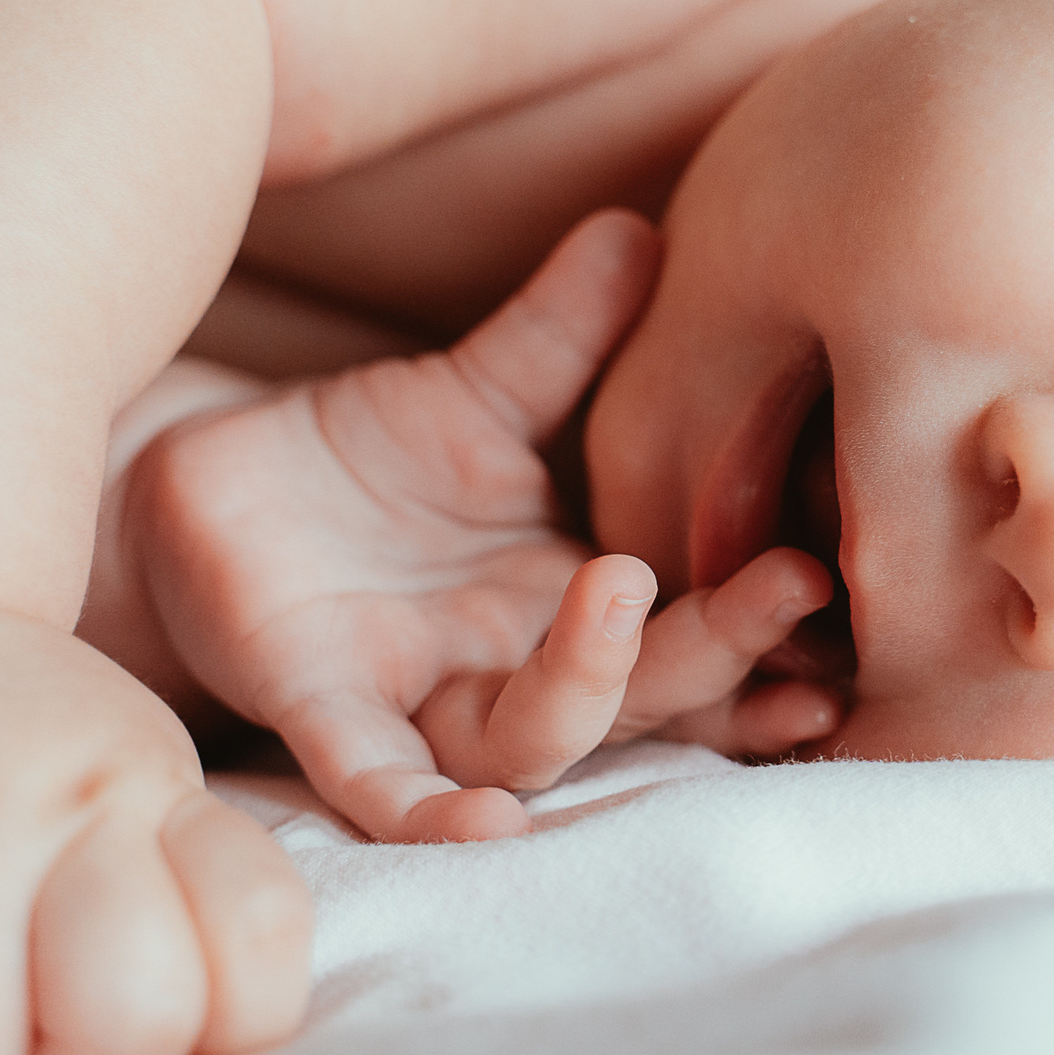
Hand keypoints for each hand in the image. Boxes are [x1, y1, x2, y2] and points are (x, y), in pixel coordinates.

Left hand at [128, 209, 842, 842]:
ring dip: (589, 686)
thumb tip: (652, 229)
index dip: (772, 616)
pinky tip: (483, 825)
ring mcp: (425, 698)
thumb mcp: (483, 387)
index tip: (855, 578)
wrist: (198, 492)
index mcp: (575, 597)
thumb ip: (571, 329)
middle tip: (800, 585)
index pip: (697, 622)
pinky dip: (430, 809)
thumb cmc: (362, 460)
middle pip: (647, 690)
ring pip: (531, 734)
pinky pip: (378, 778)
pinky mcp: (320, 706)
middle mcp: (518, 667)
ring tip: (623, 596)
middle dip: (725, 647)